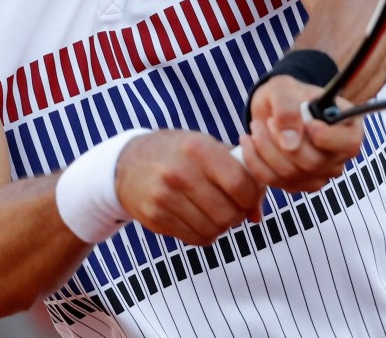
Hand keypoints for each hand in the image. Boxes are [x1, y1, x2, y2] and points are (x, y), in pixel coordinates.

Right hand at [115, 130, 264, 245]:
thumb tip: (257, 215)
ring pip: (213, 230)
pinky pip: (195, 238)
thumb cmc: (180, 153)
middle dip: (237, 215)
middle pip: (228, 213)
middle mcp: (181, 173)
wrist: (129, 162)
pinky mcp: (156, 218)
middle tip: (233, 208)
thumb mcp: (208, 148)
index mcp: (199, 149)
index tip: (248, 197)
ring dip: (221, 226)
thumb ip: (240, 174)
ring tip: (215, 212)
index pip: (240, 184)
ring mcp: (165, 198)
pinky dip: (205, 234)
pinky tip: (200, 219)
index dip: (251, 196)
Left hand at [239, 76, 363, 192]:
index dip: (328, 138)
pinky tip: (249, 142)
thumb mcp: (284, 88)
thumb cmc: (287, 95)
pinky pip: (275, 181)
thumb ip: (288, 108)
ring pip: (291, 174)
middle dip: (282, 141)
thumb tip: (290, 143)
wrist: (273, 109)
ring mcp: (320, 173)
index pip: (350, 143)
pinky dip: (256, 161)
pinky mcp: (298, 184)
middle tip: (268, 121)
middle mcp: (338, 155)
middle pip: (314, 163)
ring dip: (265, 150)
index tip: (308, 124)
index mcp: (347, 127)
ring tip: (256, 127)